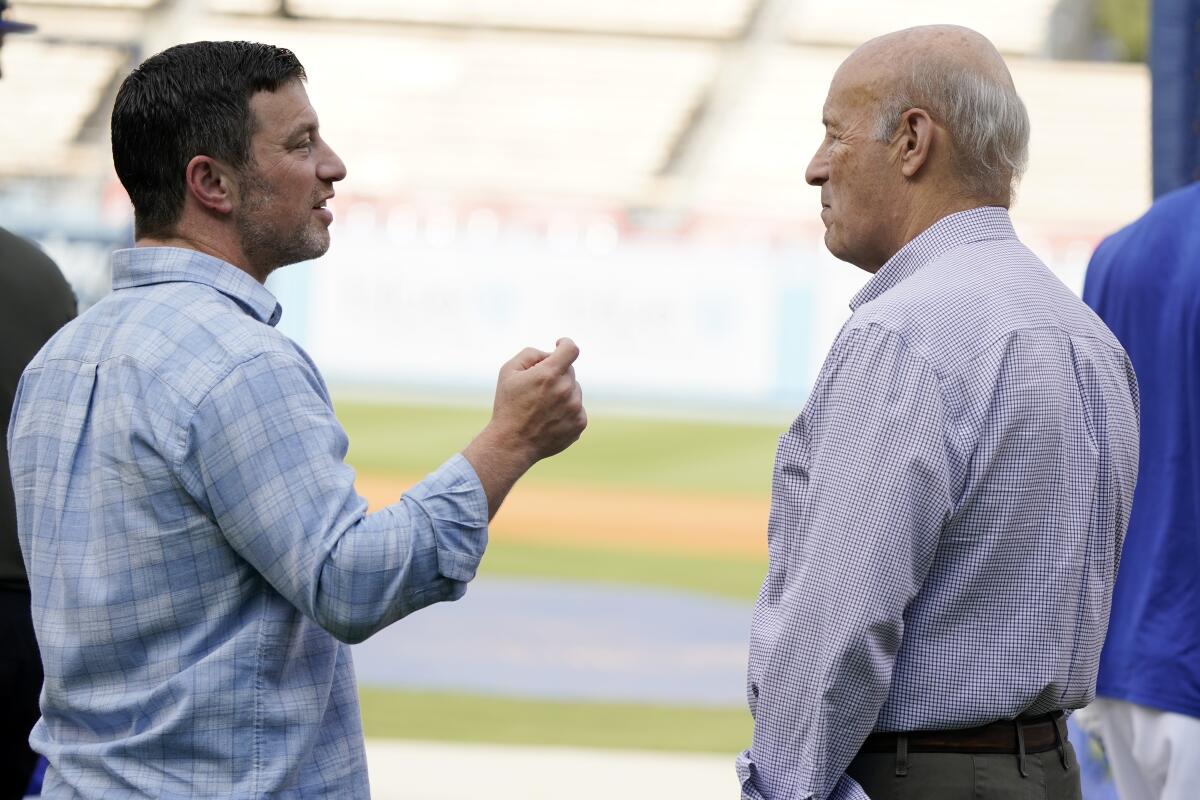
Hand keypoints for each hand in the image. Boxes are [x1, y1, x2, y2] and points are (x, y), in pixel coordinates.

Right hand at [489, 337, 586, 465]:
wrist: (512, 443)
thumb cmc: (508, 405)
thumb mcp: (508, 371)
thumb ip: (531, 354)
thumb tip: (551, 354)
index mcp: (549, 373)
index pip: (571, 349)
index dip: (565, 344)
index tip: (559, 346)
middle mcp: (566, 389)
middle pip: (569, 371)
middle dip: (555, 374)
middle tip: (537, 389)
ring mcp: (575, 408)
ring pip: (574, 390)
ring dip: (562, 393)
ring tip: (542, 408)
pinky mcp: (580, 423)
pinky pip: (577, 408)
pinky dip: (566, 410)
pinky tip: (549, 419)